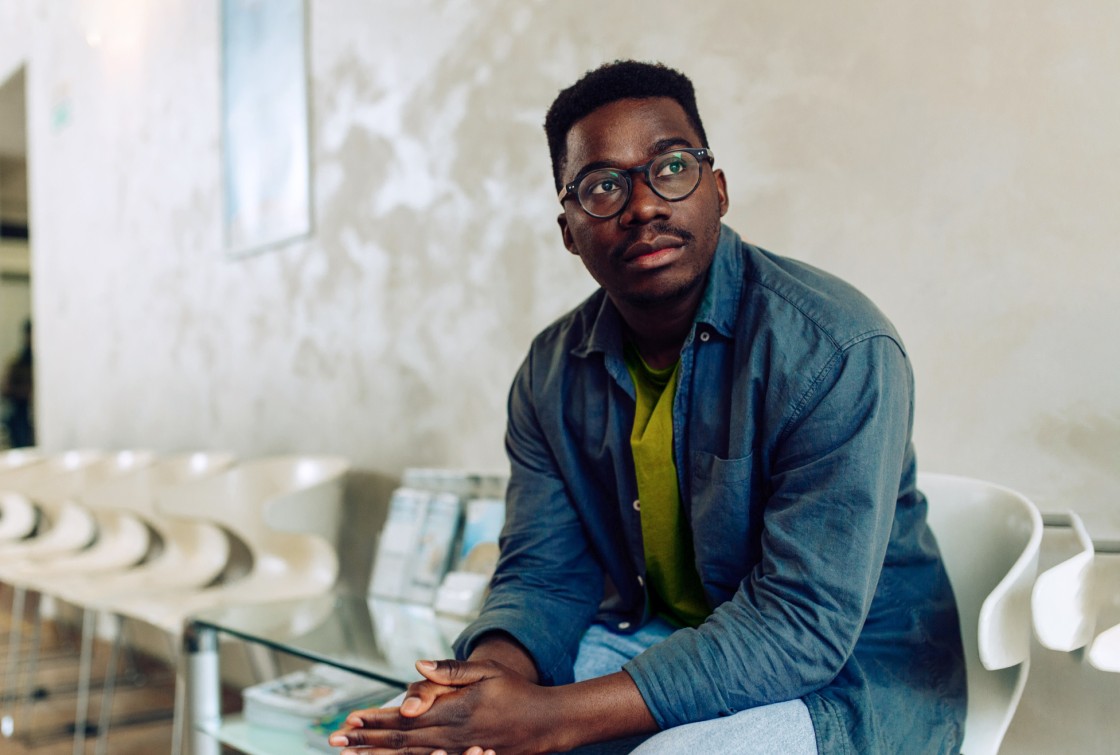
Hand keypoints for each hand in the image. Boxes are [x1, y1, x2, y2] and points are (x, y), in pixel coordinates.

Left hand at [330, 658, 556, 754]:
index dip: (375, 720)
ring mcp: (458, 752)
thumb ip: (451, 671)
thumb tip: (417, 666)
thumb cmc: (517, 692)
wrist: (546, 722)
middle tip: (334, 742)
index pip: (404, 718)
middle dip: (365, 741)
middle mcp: (451, 736)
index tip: (348, 721)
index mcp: (454, 712)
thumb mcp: (487, 672)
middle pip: (400, 742)